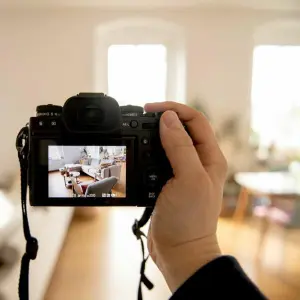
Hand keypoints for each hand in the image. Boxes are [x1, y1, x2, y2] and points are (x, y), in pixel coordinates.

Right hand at [144, 102, 227, 291]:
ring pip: (169, 142)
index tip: (150, 109)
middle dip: (163, 119)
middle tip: (141, 118)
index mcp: (210, 157)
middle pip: (182, 128)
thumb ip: (180, 147)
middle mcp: (199, 161)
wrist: (179, 251)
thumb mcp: (188, 179)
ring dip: (154, 134)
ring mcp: (184, 171)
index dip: (174, 110)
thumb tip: (169, 119)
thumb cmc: (189, 220)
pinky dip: (148, 151)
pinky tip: (139, 152)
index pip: (196, 120)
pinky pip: (159, 159)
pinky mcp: (170, 181)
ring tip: (137, 131)